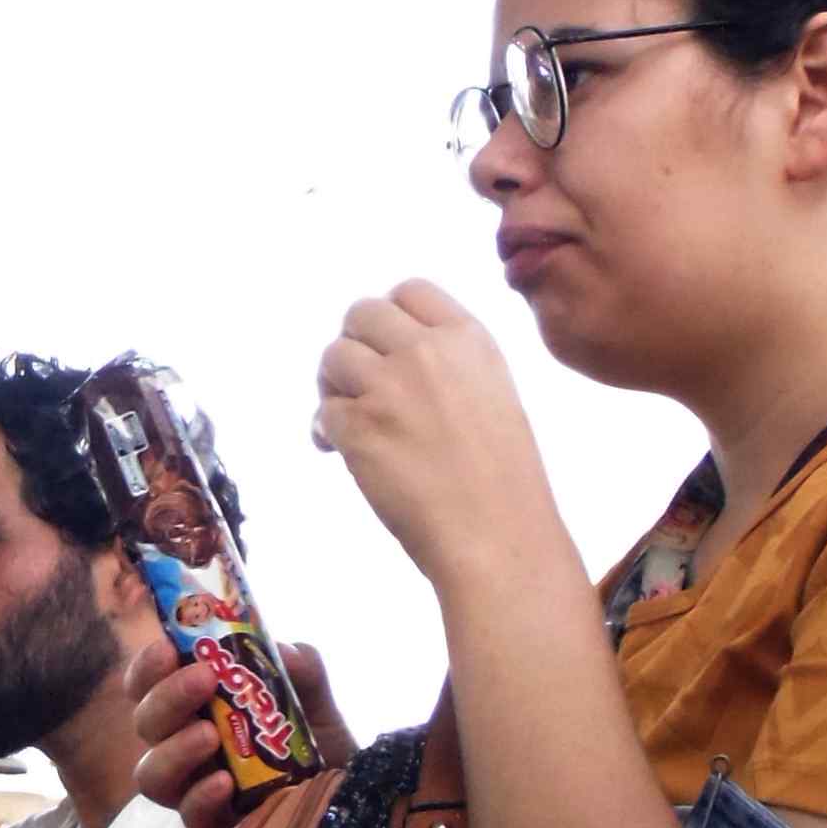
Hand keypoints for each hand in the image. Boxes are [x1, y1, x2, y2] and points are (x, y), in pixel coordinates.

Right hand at [132, 642, 357, 827]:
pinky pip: (189, 816)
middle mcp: (184, 747)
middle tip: (203, 679)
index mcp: (196, 709)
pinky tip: (225, 782)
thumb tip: (282, 652)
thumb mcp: (315, 699)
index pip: (150, 686)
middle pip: (146, 724)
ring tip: (209, 736)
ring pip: (150, 775)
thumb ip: (302, 669)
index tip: (167, 648)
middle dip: (167, 697)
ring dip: (174, 749)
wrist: (347, 796)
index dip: (147, 667)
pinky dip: (201, 796)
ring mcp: (195, 791)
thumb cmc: (317, 745)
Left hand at [312, 284, 561, 587]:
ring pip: (333, 356)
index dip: (391, 319)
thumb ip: (448, 365)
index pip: (410, 291)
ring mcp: (388, 387)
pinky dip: (326, 431)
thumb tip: (391, 358)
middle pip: (361, 313)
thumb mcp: (493, 396)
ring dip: (334, 386)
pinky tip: (341, 452)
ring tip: (351, 419)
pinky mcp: (357, 428)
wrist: (497, 536)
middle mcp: (426, 353)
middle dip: (356, 346)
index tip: (388, 349)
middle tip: (361, 384)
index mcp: (468, 340)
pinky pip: (323, 411)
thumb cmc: (503, 481)